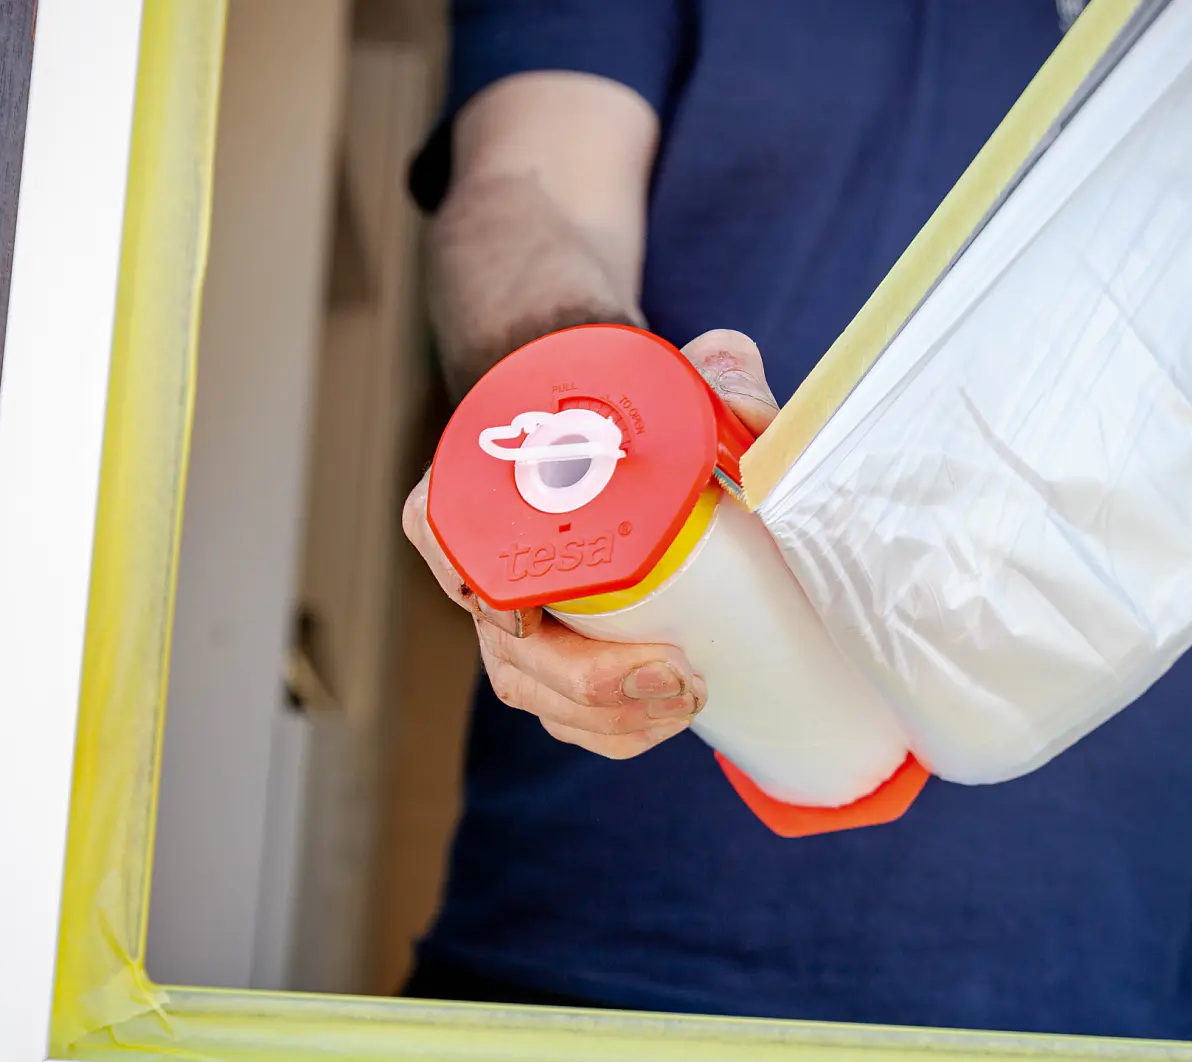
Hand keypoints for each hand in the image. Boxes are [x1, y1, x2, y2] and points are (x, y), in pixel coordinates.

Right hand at [402, 329, 778, 757]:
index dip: (469, 576)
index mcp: (481, 479)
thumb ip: (718, 374)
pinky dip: (615, 731)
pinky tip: (668, 720)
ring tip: (688, 697)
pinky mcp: (555, 661)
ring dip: (608, 715)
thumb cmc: (640, 410)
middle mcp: (481, 558)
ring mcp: (514, 621)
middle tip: (676, 671)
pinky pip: (567, 715)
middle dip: (584, 678)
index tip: (529, 611)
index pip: (437, 526)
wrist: (637, 446)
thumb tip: (753, 415)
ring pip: (533, 690)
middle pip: (502, 641)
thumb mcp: (677, 377)